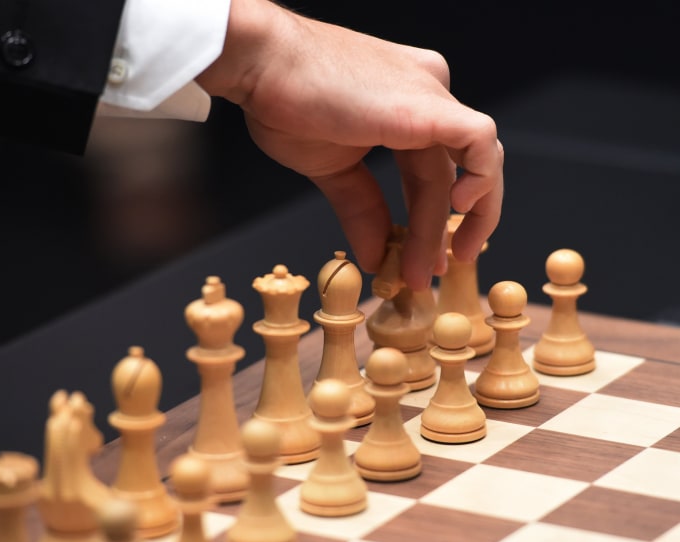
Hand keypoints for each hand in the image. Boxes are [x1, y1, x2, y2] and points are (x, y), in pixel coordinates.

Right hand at [198, 0, 502, 288]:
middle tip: (429, 275)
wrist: (261, 63)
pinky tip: (461, 212)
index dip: (430, 221)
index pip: (432, 173)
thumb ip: (361, 211)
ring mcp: (432, 96)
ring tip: (429, 268)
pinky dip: (482, 180)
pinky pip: (480, 142)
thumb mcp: (332, 170)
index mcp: (406, 107)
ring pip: (468, 168)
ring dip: (450, 225)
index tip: (421, 258)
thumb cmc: (285, 101)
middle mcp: (428, 96)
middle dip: (439, 233)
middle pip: (448, 177)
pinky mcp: (429, 104)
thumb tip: (373, 258)